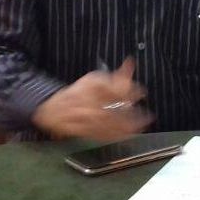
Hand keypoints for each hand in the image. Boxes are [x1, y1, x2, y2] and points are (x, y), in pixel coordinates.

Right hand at [31, 58, 152, 139]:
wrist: (52, 108)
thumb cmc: (79, 92)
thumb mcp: (96, 80)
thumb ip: (116, 75)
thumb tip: (131, 63)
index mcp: (90, 86)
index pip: (110, 88)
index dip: (127, 91)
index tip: (142, 93)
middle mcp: (85, 102)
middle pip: (109, 109)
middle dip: (129, 114)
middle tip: (147, 116)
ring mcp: (82, 118)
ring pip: (106, 124)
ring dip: (125, 127)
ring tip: (141, 126)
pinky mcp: (81, 131)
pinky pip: (100, 135)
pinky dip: (115, 136)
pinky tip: (128, 135)